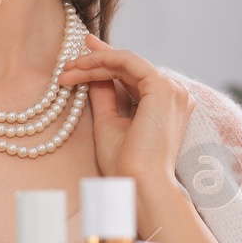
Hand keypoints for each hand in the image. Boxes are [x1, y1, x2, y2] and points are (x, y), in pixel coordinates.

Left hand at [58, 33, 194, 184]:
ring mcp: (172, 89)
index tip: (81, 58)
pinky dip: (104, 59)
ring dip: (94, 63)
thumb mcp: (109, 122)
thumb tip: (93, 74)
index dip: (107, 62)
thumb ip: (104, 96)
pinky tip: (82, 66)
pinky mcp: (162, 87)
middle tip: (67, 63)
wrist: (137, 183)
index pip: (133, 75)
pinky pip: (129, 62)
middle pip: (129, 67)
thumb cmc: (125, 163)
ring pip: (126, 62)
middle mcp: (174, 93)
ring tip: (67, 70)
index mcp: (165, 104)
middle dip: (95, 62)